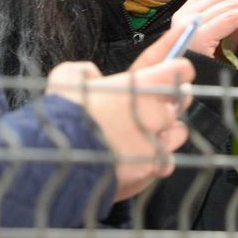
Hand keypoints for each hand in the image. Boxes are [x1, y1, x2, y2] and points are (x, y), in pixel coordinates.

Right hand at [45, 26, 195, 200]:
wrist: (56, 162)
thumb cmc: (64, 119)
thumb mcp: (66, 78)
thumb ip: (84, 72)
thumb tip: (91, 76)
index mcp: (140, 87)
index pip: (179, 70)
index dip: (179, 68)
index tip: (179, 69)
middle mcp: (154, 114)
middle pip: (181, 102)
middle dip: (172, 99)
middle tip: (158, 100)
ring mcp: (155, 144)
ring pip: (178, 132)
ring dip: (167, 130)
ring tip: (148, 132)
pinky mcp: (151, 169)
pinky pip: (166, 161)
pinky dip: (157, 159)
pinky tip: (141, 157)